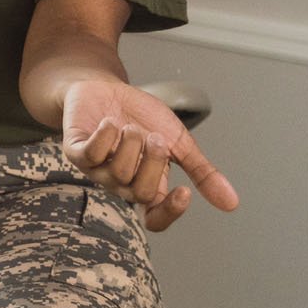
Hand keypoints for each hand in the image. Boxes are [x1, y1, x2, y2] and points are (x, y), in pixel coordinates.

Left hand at [60, 78, 238, 231]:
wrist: (107, 88)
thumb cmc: (142, 117)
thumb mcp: (178, 142)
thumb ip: (202, 171)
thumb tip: (232, 203)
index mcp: (147, 185)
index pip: (155, 219)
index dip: (169, 213)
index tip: (184, 192)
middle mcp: (121, 184)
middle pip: (142, 193)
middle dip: (154, 163)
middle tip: (155, 138)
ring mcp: (96, 170)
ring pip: (118, 173)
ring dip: (130, 143)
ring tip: (130, 126)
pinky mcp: (75, 152)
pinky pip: (90, 155)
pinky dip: (105, 136)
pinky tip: (111, 123)